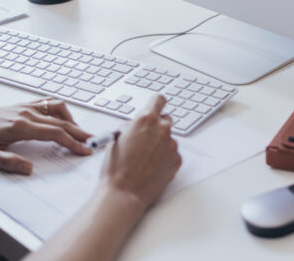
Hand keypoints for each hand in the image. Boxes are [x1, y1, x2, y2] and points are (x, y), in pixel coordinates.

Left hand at [0, 96, 92, 174]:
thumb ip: (8, 162)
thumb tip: (29, 169)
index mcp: (19, 126)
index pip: (54, 133)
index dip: (73, 142)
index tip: (85, 150)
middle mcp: (24, 113)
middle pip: (61, 121)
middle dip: (79, 132)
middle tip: (94, 142)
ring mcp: (23, 107)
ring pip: (57, 108)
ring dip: (72, 119)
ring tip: (79, 133)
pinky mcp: (20, 105)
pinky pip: (47, 103)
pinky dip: (60, 111)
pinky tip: (62, 120)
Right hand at [100, 95, 180, 209]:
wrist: (124, 192)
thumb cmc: (116, 168)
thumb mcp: (116, 139)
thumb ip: (130, 127)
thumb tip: (135, 126)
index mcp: (146, 120)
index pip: (158, 100)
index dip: (155, 104)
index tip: (155, 107)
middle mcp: (162, 129)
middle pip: (165, 119)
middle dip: (156, 127)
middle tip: (145, 140)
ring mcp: (171, 145)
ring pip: (168, 139)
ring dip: (159, 145)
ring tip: (144, 160)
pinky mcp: (177, 160)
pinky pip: (172, 154)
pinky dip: (164, 158)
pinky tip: (151, 168)